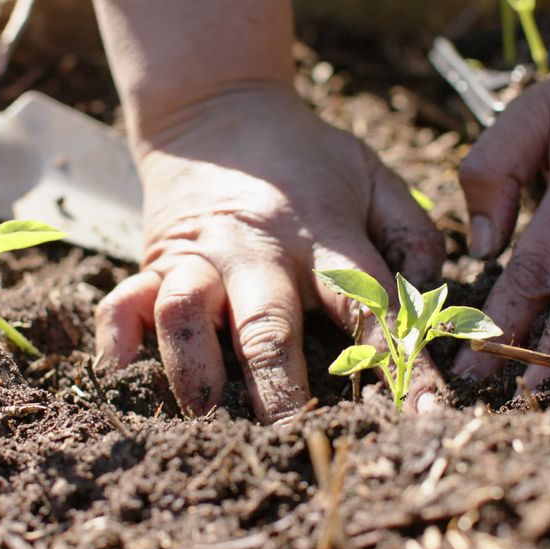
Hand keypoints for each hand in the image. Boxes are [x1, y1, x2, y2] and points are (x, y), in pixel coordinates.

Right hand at [95, 87, 446, 421]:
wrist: (221, 107)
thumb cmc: (309, 156)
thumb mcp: (374, 175)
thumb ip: (414, 235)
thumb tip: (433, 306)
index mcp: (322, 234)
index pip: (369, 306)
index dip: (401, 365)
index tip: (422, 421)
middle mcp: (257, 251)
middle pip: (268, 326)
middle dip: (281, 389)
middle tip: (296, 441)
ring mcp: (200, 256)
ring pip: (186, 313)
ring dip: (193, 366)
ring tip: (204, 414)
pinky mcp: (155, 259)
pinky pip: (123, 298)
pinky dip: (116, 334)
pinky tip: (118, 370)